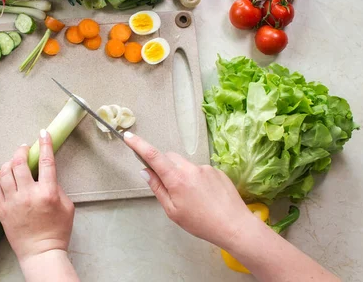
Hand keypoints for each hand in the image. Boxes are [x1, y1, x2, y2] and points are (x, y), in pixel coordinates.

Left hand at [0, 130, 74, 263]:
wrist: (41, 252)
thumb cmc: (58, 231)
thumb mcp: (67, 207)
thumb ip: (57, 188)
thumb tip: (45, 175)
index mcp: (47, 193)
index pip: (46, 162)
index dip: (44, 144)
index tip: (43, 134)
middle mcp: (28, 194)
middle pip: (19, 163)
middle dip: (21, 151)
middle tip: (24, 148)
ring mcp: (12, 202)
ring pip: (4, 172)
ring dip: (9, 163)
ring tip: (13, 162)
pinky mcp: (1, 210)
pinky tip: (3, 177)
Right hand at [124, 132, 255, 248]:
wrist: (234, 226)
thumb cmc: (201, 223)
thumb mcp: (172, 211)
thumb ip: (158, 188)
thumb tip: (146, 172)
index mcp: (177, 179)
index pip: (153, 156)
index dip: (138, 145)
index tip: (128, 137)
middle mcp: (191, 168)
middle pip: (170, 157)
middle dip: (164, 166)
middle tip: (168, 186)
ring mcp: (206, 168)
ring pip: (185, 165)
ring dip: (182, 175)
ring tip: (192, 197)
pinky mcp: (217, 171)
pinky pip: (200, 170)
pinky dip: (196, 179)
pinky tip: (204, 196)